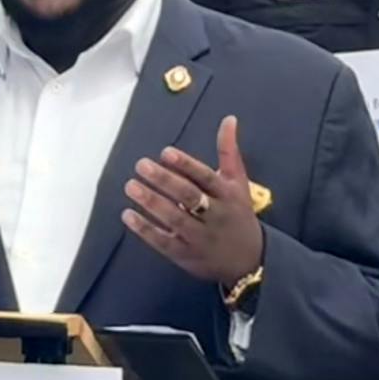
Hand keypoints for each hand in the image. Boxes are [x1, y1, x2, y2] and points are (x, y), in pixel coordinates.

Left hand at [123, 115, 264, 286]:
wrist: (250, 260)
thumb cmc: (238, 214)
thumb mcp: (238, 182)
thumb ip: (229, 151)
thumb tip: (229, 119)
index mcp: (228, 195)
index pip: (206, 177)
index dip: (186, 165)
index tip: (166, 153)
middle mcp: (216, 216)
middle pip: (190, 196)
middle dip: (165, 181)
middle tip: (141, 165)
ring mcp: (201, 237)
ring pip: (176, 218)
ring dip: (152, 202)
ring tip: (131, 186)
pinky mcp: (188, 255)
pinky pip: (164, 242)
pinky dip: (146, 229)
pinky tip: (128, 215)